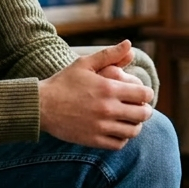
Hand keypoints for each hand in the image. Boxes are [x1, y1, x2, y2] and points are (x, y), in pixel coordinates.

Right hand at [38, 40, 153, 149]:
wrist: (41, 106)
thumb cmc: (63, 82)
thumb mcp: (85, 63)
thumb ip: (110, 55)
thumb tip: (129, 44)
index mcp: (109, 88)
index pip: (144, 94)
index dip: (147, 94)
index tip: (142, 94)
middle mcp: (108, 108)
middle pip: (143, 114)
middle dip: (145, 110)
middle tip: (141, 108)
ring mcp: (101, 126)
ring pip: (133, 131)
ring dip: (136, 125)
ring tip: (131, 120)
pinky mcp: (93, 140)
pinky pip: (118, 144)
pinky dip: (123, 138)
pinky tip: (118, 130)